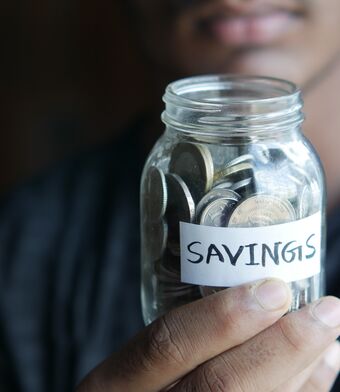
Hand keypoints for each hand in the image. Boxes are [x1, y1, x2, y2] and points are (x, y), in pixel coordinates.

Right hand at [76, 279, 339, 390]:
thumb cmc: (133, 389)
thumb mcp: (134, 362)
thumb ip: (175, 334)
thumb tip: (250, 291)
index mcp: (116, 382)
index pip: (167, 344)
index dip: (222, 316)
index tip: (274, 289)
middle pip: (221, 385)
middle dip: (282, 346)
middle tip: (326, 310)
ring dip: (303, 373)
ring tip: (330, 337)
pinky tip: (320, 372)